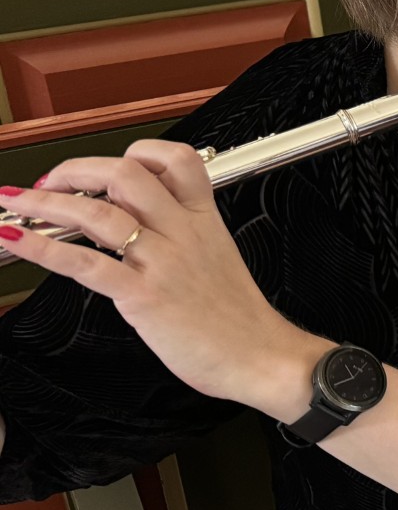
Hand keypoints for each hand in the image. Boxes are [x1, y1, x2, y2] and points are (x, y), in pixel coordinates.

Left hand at [0, 141, 322, 414]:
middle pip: (125, 174)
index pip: (175, 160)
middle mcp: (182, 233)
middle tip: (51, 183)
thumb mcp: (219, 261)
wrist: (261, 356)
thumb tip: (144, 232)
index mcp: (204, 221)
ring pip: (97, 213)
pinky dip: (43, 247)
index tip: (105, 168)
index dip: (135, 152)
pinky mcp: (144, 296)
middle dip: (75, 170)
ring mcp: (162, 263)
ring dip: (44, 203)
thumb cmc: (239, 320)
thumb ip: (184, 240)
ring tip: (16, 202)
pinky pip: (85, 263)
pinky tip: (18, 238)